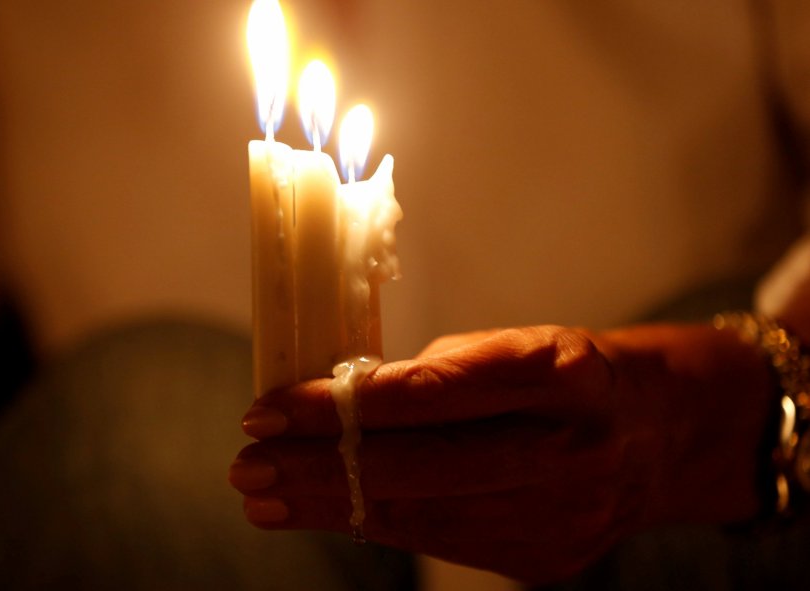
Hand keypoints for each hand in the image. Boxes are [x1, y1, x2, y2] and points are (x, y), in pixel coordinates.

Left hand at [229, 325, 771, 582]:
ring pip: (420, 517)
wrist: (661, 437)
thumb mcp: (516, 345)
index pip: (437, 393)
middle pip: (422, 470)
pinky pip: (439, 540)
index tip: (270, 407)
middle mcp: (569, 450)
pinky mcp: (545, 559)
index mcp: (565, 372)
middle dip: (319, 469)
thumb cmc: (570, 372)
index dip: (344, 405)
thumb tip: (334, 406)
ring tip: (264, 495)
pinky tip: (323, 510)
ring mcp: (561, 517)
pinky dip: (375, 521)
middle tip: (246, 465)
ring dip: (330, 507)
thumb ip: (434, 377)